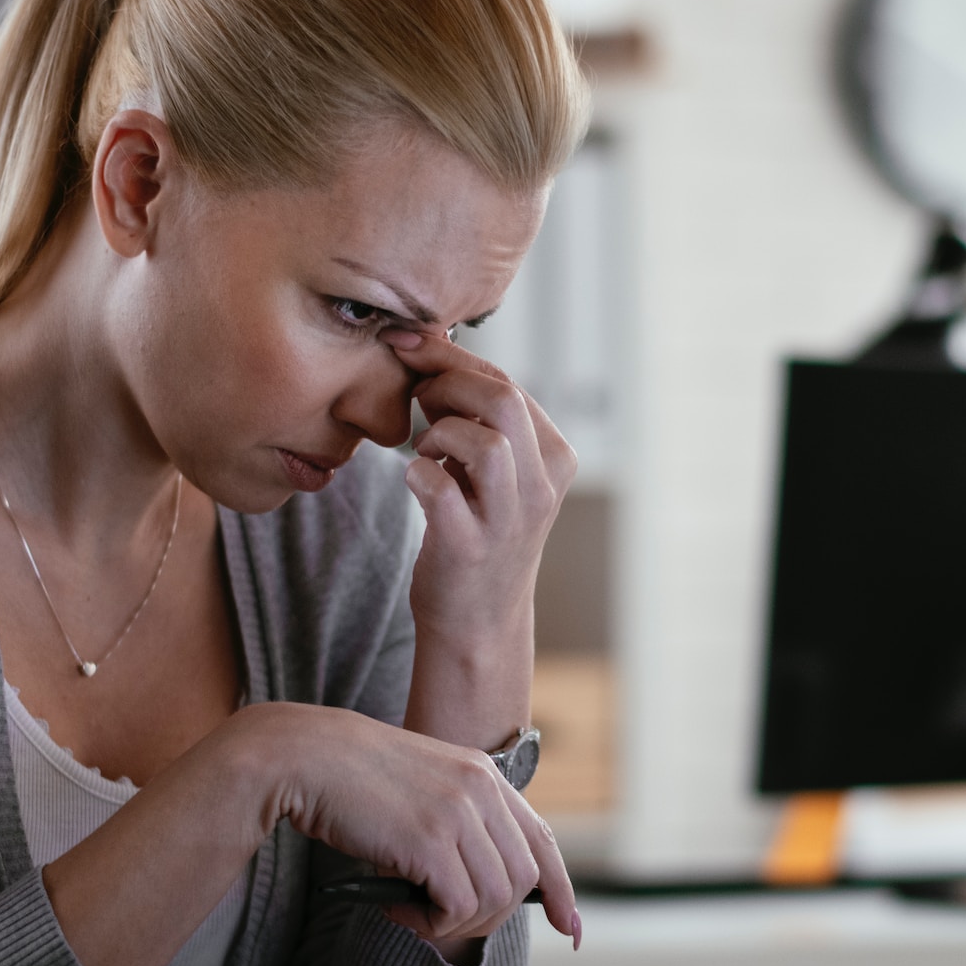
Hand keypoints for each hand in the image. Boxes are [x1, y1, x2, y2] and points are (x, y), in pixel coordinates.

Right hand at [245, 703, 580, 949]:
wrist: (305, 757)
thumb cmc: (350, 780)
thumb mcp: (422, 789)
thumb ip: (459, 821)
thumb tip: (486, 885)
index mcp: (484, 775)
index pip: (543, 840)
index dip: (561, 890)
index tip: (569, 928)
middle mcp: (481, 790)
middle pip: (523, 880)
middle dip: (489, 916)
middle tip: (438, 918)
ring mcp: (458, 813)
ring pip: (494, 899)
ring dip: (452, 922)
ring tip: (408, 910)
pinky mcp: (431, 840)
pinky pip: (456, 907)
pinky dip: (428, 923)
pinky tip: (393, 907)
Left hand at [385, 330, 577, 649]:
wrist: (477, 621)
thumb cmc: (478, 531)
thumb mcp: (496, 471)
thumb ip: (477, 417)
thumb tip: (433, 353)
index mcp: (555, 457)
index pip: (508, 384)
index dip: (453, 357)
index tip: (410, 344)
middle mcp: (542, 487)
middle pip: (504, 401)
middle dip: (447, 382)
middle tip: (417, 395)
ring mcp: (509, 521)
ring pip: (486, 443)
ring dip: (440, 433)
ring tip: (425, 448)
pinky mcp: (469, 548)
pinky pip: (440, 490)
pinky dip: (417, 474)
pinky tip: (414, 480)